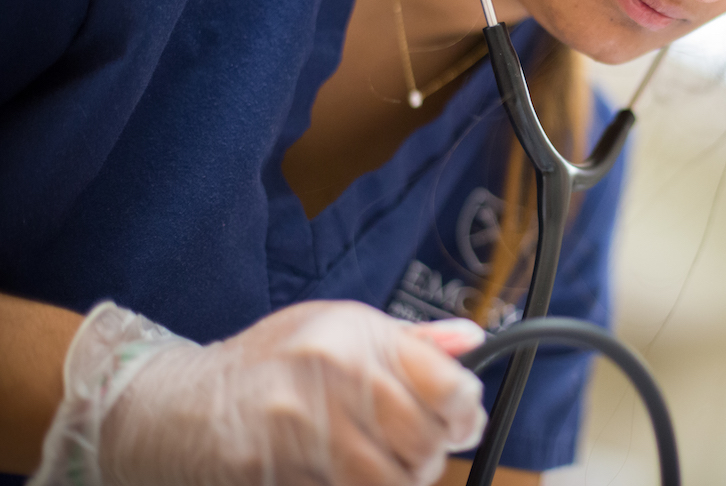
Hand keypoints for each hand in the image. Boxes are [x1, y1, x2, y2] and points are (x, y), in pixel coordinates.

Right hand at [34, 301, 487, 485]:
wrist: (178, 407)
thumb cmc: (266, 366)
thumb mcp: (338, 330)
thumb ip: (409, 342)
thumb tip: (471, 341)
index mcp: (354, 336)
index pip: (447, 386)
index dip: (465, 413)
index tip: (461, 421)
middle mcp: (333, 377)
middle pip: (425, 442)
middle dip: (429, 456)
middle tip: (412, 451)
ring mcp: (304, 429)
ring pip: (393, 480)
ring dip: (397, 480)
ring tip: (379, 467)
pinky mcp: (278, 472)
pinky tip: (343, 474)